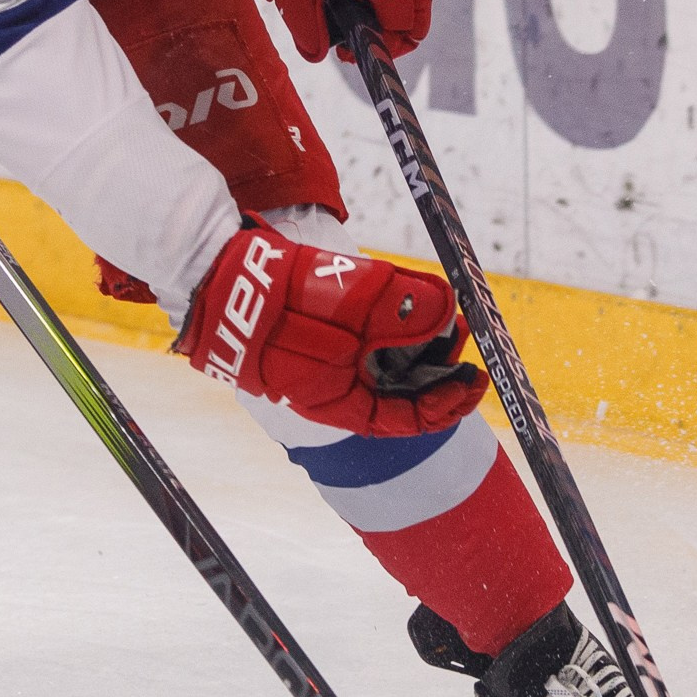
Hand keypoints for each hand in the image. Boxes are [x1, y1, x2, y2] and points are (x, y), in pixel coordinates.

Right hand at [176, 221, 486, 436]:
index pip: (405, 418)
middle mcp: (339, 384)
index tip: (474, 379)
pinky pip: (371, 328)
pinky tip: (414, 295)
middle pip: (403, 384)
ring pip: (390, 355)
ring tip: (446, 311)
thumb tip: (446, 310)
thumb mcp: (347, 306)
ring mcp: (331, 354)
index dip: (445, 403)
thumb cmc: (276, 306)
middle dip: (438, 363)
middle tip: (464, 333)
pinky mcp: (325, 323)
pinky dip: (396, 315)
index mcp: (340, 403)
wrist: (221, 278)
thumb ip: (399, 310)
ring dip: (421, 337)